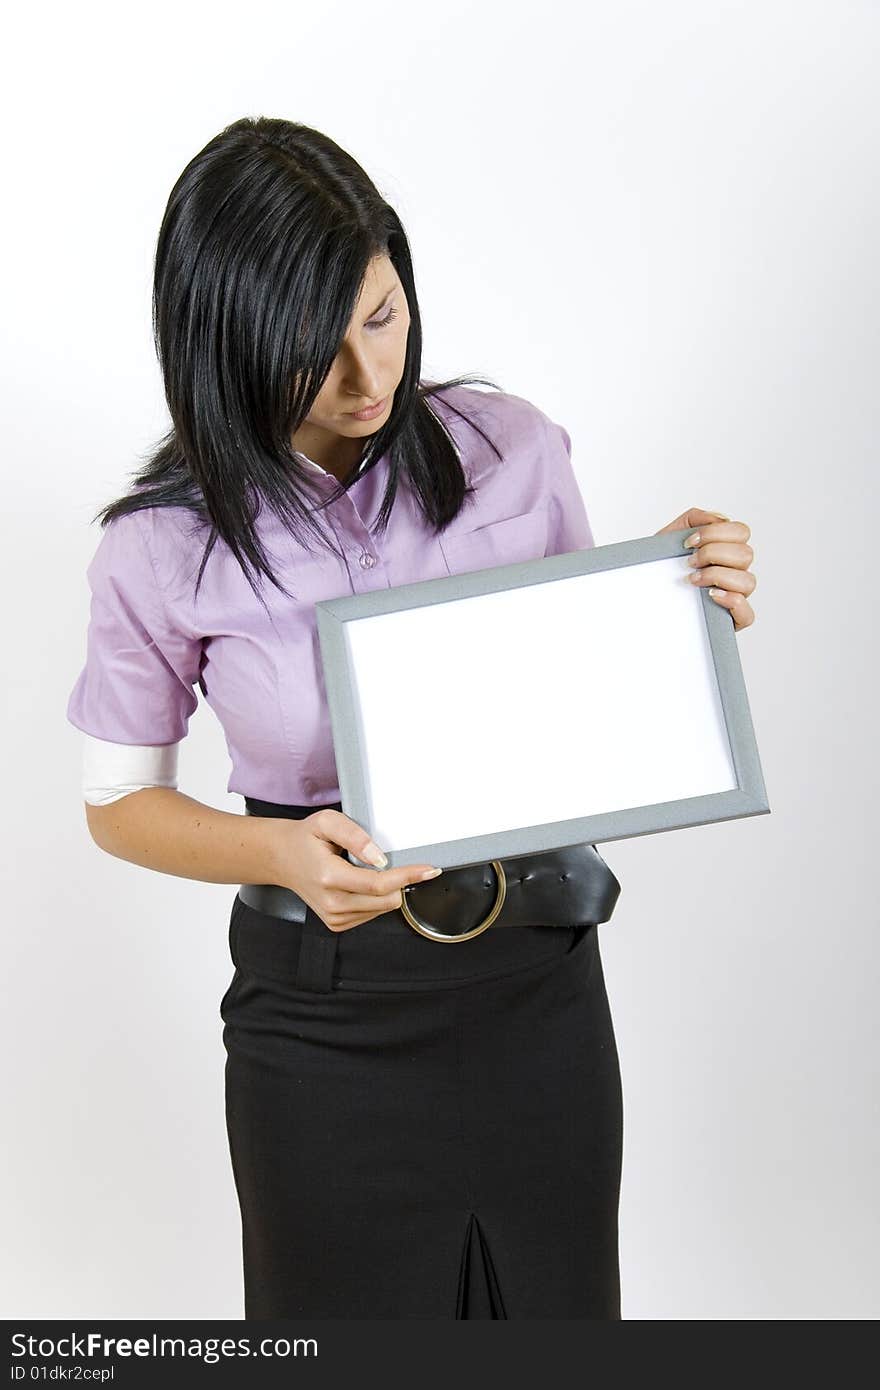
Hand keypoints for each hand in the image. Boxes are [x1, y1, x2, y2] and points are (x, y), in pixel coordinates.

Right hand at [271, 808, 441, 931]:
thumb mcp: (327, 821)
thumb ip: (356, 836)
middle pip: (386, 900)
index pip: (379, 884)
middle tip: (385, 860)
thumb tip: (380, 857)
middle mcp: (332, 903)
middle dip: (397, 881)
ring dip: (384, 890)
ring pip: (383, 909)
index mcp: (329, 877)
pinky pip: (372, 914)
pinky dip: (373, 898)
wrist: (282, 858)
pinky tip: (356, 883)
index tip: (430, 870)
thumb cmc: (305, 838)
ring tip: (358, 870)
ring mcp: (334, 917)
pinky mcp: (337, 924)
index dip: (408, 876)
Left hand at [655, 507, 755, 631]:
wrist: (641, 599)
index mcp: (725, 550)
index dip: (716, 533)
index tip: (688, 542)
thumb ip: (692, 519)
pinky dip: (732, 601)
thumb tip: (718, 518)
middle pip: (746, 554)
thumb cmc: (659, 570)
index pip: (741, 532)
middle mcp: (734, 572)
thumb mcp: (669, 538)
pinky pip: (747, 613)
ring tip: (693, 580)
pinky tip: (710, 595)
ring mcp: (735, 597)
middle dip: (713, 553)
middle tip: (689, 562)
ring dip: (718, 576)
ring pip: (748, 581)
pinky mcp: (731, 621)